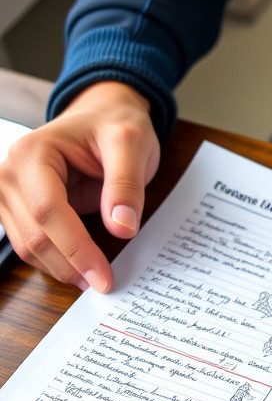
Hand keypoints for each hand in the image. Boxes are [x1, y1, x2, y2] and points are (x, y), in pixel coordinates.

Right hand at [0, 82, 158, 291]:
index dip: (76, 249)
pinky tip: (81, 269)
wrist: (103, 116)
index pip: (49, 211)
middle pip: (33, 235)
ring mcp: (9, 192)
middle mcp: (10, 173)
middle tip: (105, 285)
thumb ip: (126, 184)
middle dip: (70, 265)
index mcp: (32, 153)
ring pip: (27, 246)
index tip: (105, 276)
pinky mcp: (18, 208)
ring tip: (95, 280)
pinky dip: (56, 261)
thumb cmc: (115, 126)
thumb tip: (122, 228)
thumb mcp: (131, 144)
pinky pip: (31, 243)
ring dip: (61, 268)